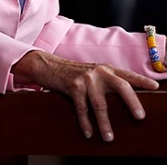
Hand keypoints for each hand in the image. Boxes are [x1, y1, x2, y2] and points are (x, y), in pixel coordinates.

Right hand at [13, 50, 158, 141]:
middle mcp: (99, 72)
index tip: (155, 87)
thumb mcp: (94, 72)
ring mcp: (86, 79)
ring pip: (100, 104)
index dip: (142, 81)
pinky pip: (82, 108)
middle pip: (121, 87)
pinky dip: (85, 122)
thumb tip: (128, 96)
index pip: (128, 75)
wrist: (49, 66)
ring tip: (109, 138)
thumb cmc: (75, 73)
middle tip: (140, 117)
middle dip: (132, 103)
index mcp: (107, 69)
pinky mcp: (73, 87)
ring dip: (105, 123)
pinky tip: (89, 133)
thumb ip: (109, 80)